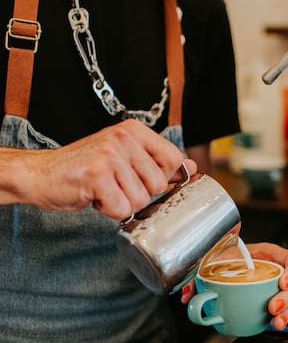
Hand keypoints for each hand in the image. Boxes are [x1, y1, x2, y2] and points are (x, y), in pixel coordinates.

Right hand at [15, 119, 196, 219]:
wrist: (41, 174)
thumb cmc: (85, 168)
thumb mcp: (125, 157)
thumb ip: (157, 161)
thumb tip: (191, 167)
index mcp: (135, 131)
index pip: (174, 160)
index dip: (162, 178)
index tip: (142, 179)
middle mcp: (124, 138)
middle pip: (158, 184)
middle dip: (139, 194)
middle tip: (116, 185)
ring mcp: (110, 155)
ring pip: (141, 200)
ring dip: (122, 203)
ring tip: (104, 190)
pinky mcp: (97, 175)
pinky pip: (122, 208)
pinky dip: (109, 211)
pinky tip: (95, 197)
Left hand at [180, 242, 287, 338]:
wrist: (218, 262)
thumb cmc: (220, 256)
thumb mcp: (212, 258)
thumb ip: (199, 274)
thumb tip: (187, 295)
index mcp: (270, 255)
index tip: (283, 281)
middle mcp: (278, 272)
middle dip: (286, 299)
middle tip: (272, 307)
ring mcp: (277, 290)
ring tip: (277, 323)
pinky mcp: (274, 305)